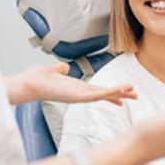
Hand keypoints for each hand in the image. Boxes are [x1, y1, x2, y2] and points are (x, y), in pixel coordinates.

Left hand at [6, 62, 137, 105]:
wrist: (28, 83)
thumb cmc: (37, 79)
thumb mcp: (52, 70)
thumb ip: (60, 69)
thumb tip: (64, 67)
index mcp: (76, 87)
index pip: (98, 90)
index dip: (111, 91)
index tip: (123, 93)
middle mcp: (80, 93)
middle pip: (105, 94)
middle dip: (121, 94)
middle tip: (136, 96)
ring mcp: (80, 96)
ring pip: (104, 95)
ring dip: (119, 93)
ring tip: (134, 92)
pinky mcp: (78, 97)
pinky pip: (97, 95)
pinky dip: (110, 93)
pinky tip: (120, 91)